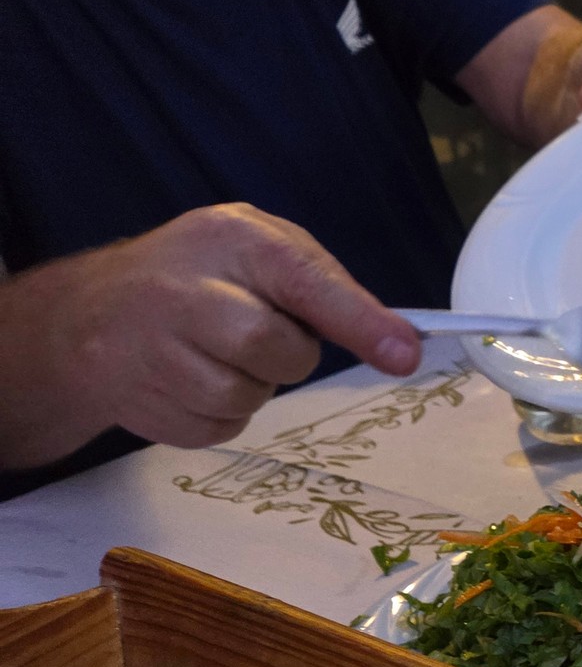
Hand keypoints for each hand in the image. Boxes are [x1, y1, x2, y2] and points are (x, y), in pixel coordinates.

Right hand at [37, 204, 418, 451]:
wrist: (92, 312)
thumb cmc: (204, 276)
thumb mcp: (259, 251)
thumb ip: (327, 287)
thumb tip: (400, 344)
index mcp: (229, 239)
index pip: (304, 280)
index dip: (360, 322)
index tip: (405, 354)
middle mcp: (183, 289)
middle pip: (273, 348)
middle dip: (290, 358)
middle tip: (271, 342)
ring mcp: (150, 347)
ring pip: (244, 397)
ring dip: (254, 388)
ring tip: (222, 356)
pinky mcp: (136, 400)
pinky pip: (215, 428)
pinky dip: (222, 414)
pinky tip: (194, 380)